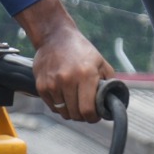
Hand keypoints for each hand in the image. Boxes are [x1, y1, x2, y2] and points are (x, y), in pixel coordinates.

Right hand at [16, 0, 112, 120]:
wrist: (54, 36)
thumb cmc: (80, 49)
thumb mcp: (100, 62)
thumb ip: (109, 82)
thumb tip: (112, 101)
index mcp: (86, 75)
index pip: (88, 110)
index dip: (93, 117)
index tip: (94, 115)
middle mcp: (68, 80)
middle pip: (75, 114)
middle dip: (82, 116)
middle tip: (85, 110)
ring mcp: (52, 84)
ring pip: (63, 112)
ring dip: (70, 111)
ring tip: (74, 101)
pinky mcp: (41, 86)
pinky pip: (52, 107)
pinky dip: (59, 106)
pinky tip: (64, 96)